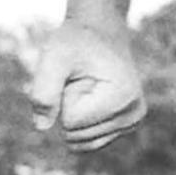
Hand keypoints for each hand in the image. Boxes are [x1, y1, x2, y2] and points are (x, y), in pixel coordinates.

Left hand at [29, 19, 144, 151]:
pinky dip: (81, 122)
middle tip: (82, 79)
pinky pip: (88, 142)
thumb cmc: (76, 41)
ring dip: (74, 113)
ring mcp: (132, 122)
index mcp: (122, 96)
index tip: (79, 74)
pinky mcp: (126, 127)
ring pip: (80, 141)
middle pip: (75, 134)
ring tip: (87, 86)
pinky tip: (92, 97)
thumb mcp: (53, 56)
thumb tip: (41, 126)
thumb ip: (43, 89)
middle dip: (69, 106)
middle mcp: (134, 113)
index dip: (64, 96)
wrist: (100, 32)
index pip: (70, 121)